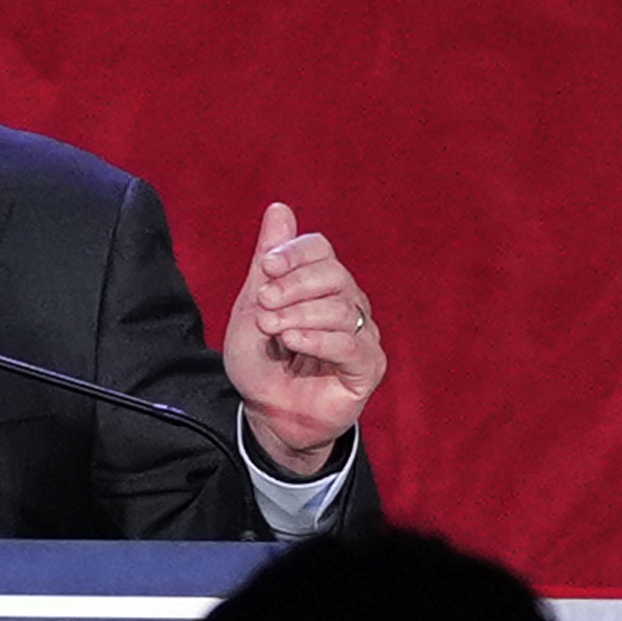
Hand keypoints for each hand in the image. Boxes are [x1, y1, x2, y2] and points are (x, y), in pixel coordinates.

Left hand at [223, 203, 385, 474]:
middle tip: (264, 305)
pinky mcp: (368, 367)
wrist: (266, 412)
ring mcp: (363, 335)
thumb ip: (269, 260)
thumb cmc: (261, 360)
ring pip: (341, 309)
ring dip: (299, 316)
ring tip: (271, 330)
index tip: (266, 268)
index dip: (295, 253)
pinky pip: (351, 345)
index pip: (320, 249)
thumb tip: (279, 207)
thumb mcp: (254, 307)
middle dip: (293, 286)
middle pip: (333, 275)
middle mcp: (349, 304)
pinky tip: (292, 341)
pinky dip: (318, 339)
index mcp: (322, 284)